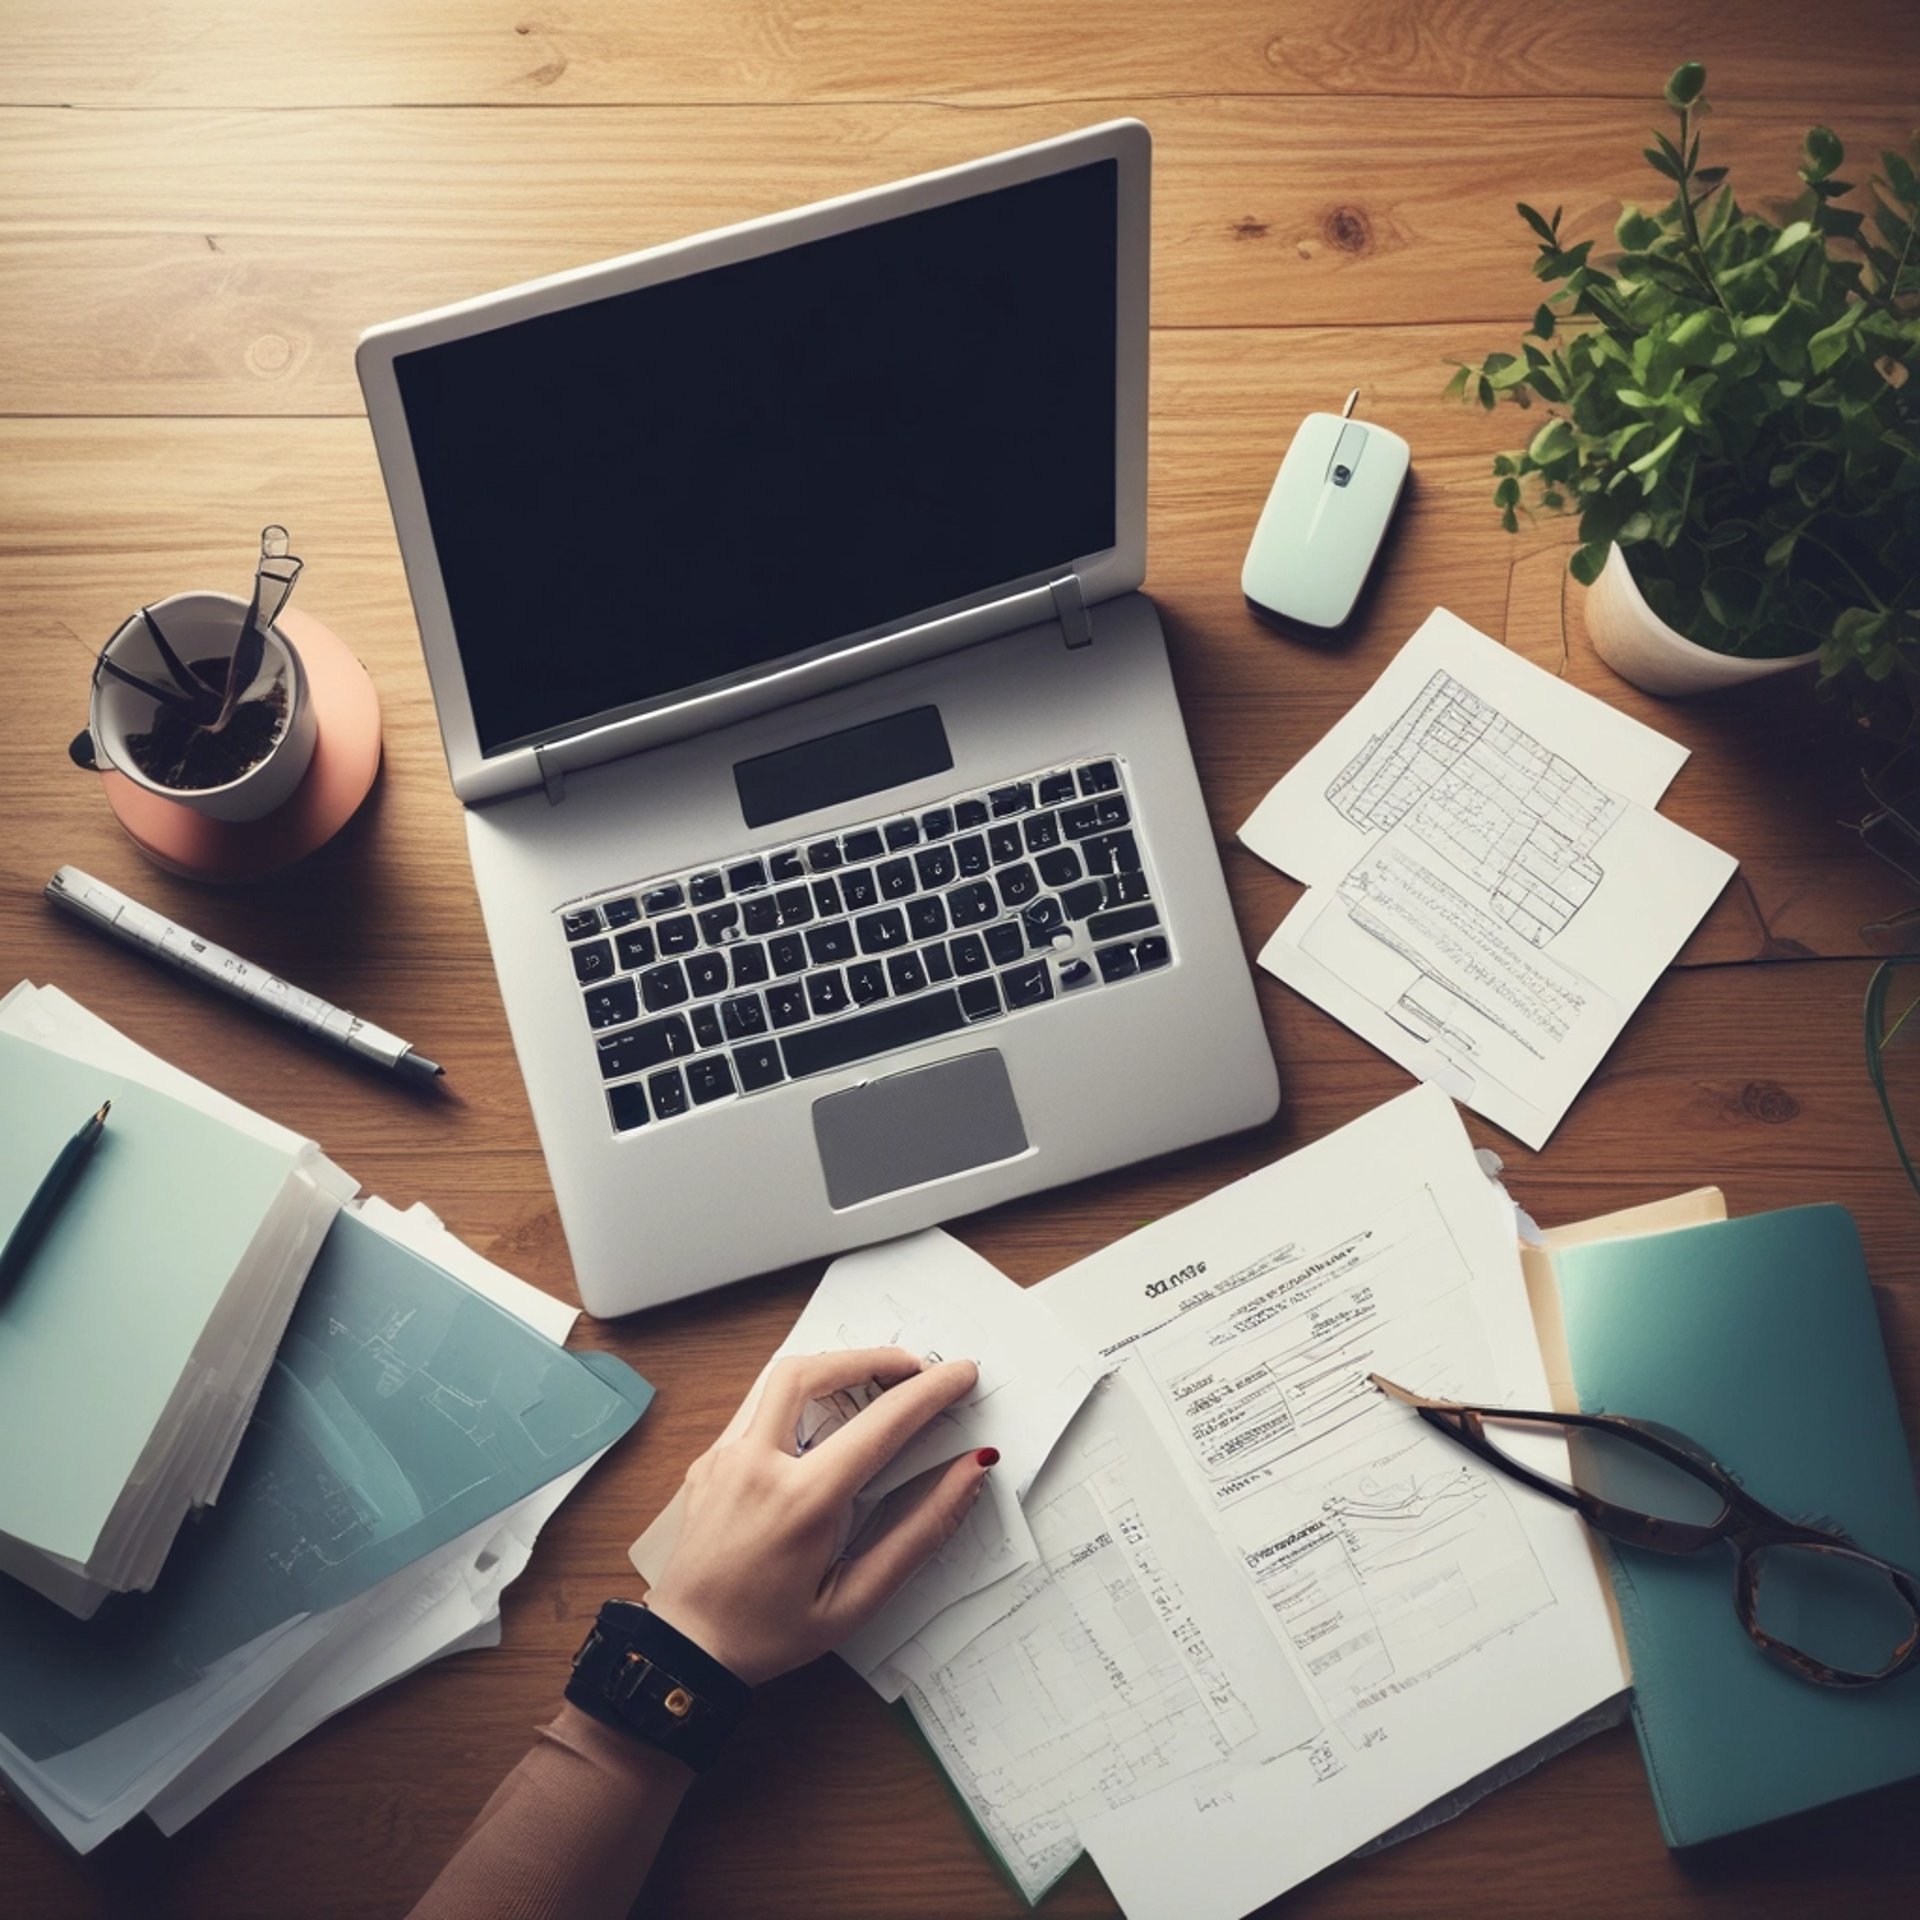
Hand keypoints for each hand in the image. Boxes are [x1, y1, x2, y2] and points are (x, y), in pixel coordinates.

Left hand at [643, 1348, 993, 1685]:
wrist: (685, 1652)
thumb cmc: (770, 1635)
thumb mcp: (855, 1601)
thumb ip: (918, 1533)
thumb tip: (968, 1474)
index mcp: (802, 1501)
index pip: (882, 1424)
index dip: (931, 1391)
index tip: (962, 1373)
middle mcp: (757, 1465)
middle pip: (814, 1371)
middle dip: (871, 1357)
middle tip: (914, 1366)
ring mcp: (724, 1458)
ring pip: (778, 1380)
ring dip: (830, 1369)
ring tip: (871, 1383)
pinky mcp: (707, 1462)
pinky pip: (755, 1410)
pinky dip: (795, 1399)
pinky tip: (819, 1425)